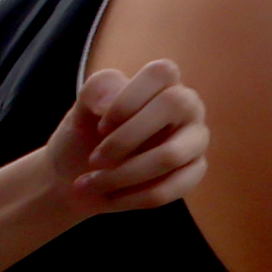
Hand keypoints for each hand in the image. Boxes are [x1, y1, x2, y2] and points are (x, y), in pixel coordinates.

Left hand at [48, 57, 206, 219]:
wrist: (76, 178)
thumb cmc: (85, 135)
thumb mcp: (81, 107)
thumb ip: (97, 91)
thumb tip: (111, 104)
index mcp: (163, 84)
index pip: (162, 73)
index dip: (127, 100)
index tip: (100, 125)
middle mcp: (187, 106)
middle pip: (175, 104)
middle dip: (126, 138)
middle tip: (94, 158)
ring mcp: (195, 139)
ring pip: (171, 155)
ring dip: (122, 175)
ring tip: (92, 184)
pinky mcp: (194, 171)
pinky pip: (172, 188)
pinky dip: (132, 198)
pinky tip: (110, 198)